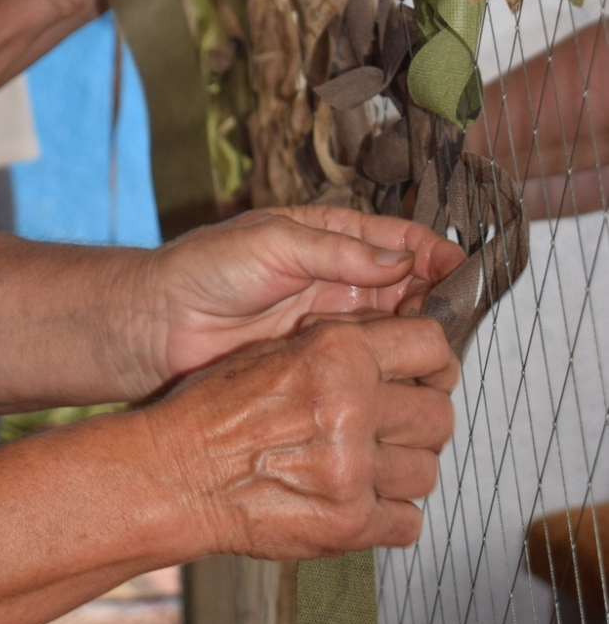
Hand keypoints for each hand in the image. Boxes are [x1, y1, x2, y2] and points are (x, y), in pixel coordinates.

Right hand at [145, 315, 457, 560]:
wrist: (177, 473)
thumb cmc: (214, 409)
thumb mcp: (277, 350)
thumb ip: (342, 346)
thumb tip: (396, 348)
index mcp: (337, 353)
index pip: (431, 347)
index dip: (435, 363)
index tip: (429, 374)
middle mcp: (351, 407)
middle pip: (439, 415)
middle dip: (420, 421)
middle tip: (393, 427)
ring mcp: (352, 470)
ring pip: (427, 471)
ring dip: (404, 470)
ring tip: (368, 466)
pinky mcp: (348, 524)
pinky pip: (409, 522)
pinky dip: (390, 515)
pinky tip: (360, 500)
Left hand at [147, 206, 467, 382]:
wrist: (158, 326)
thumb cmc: (203, 269)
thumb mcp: (272, 243)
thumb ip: (336, 250)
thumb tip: (403, 258)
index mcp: (332, 238)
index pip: (404, 241)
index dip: (439, 256)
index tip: (467, 277)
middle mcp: (340, 280)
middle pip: (412, 290)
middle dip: (439, 305)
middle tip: (454, 329)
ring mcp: (333, 325)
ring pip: (398, 332)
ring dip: (421, 344)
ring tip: (437, 360)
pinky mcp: (322, 365)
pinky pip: (370, 367)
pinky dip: (392, 374)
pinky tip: (406, 386)